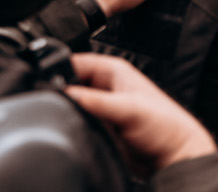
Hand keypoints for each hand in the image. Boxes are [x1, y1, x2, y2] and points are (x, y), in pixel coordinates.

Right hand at [66, 54, 217, 172]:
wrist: (173, 155)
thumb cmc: (165, 126)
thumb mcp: (128, 109)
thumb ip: (96, 101)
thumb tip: (67, 93)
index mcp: (114, 70)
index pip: (76, 61)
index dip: (58, 68)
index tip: (44, 81)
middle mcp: (107, 85)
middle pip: (70, 81)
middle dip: (60, 90)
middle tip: (53, 101)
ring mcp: (103, 104)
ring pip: (72, 100)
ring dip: (66, 106)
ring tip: (65, 114)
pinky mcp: (101, 123)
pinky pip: (78, 117)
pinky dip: (71, 119)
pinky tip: (72, 125)